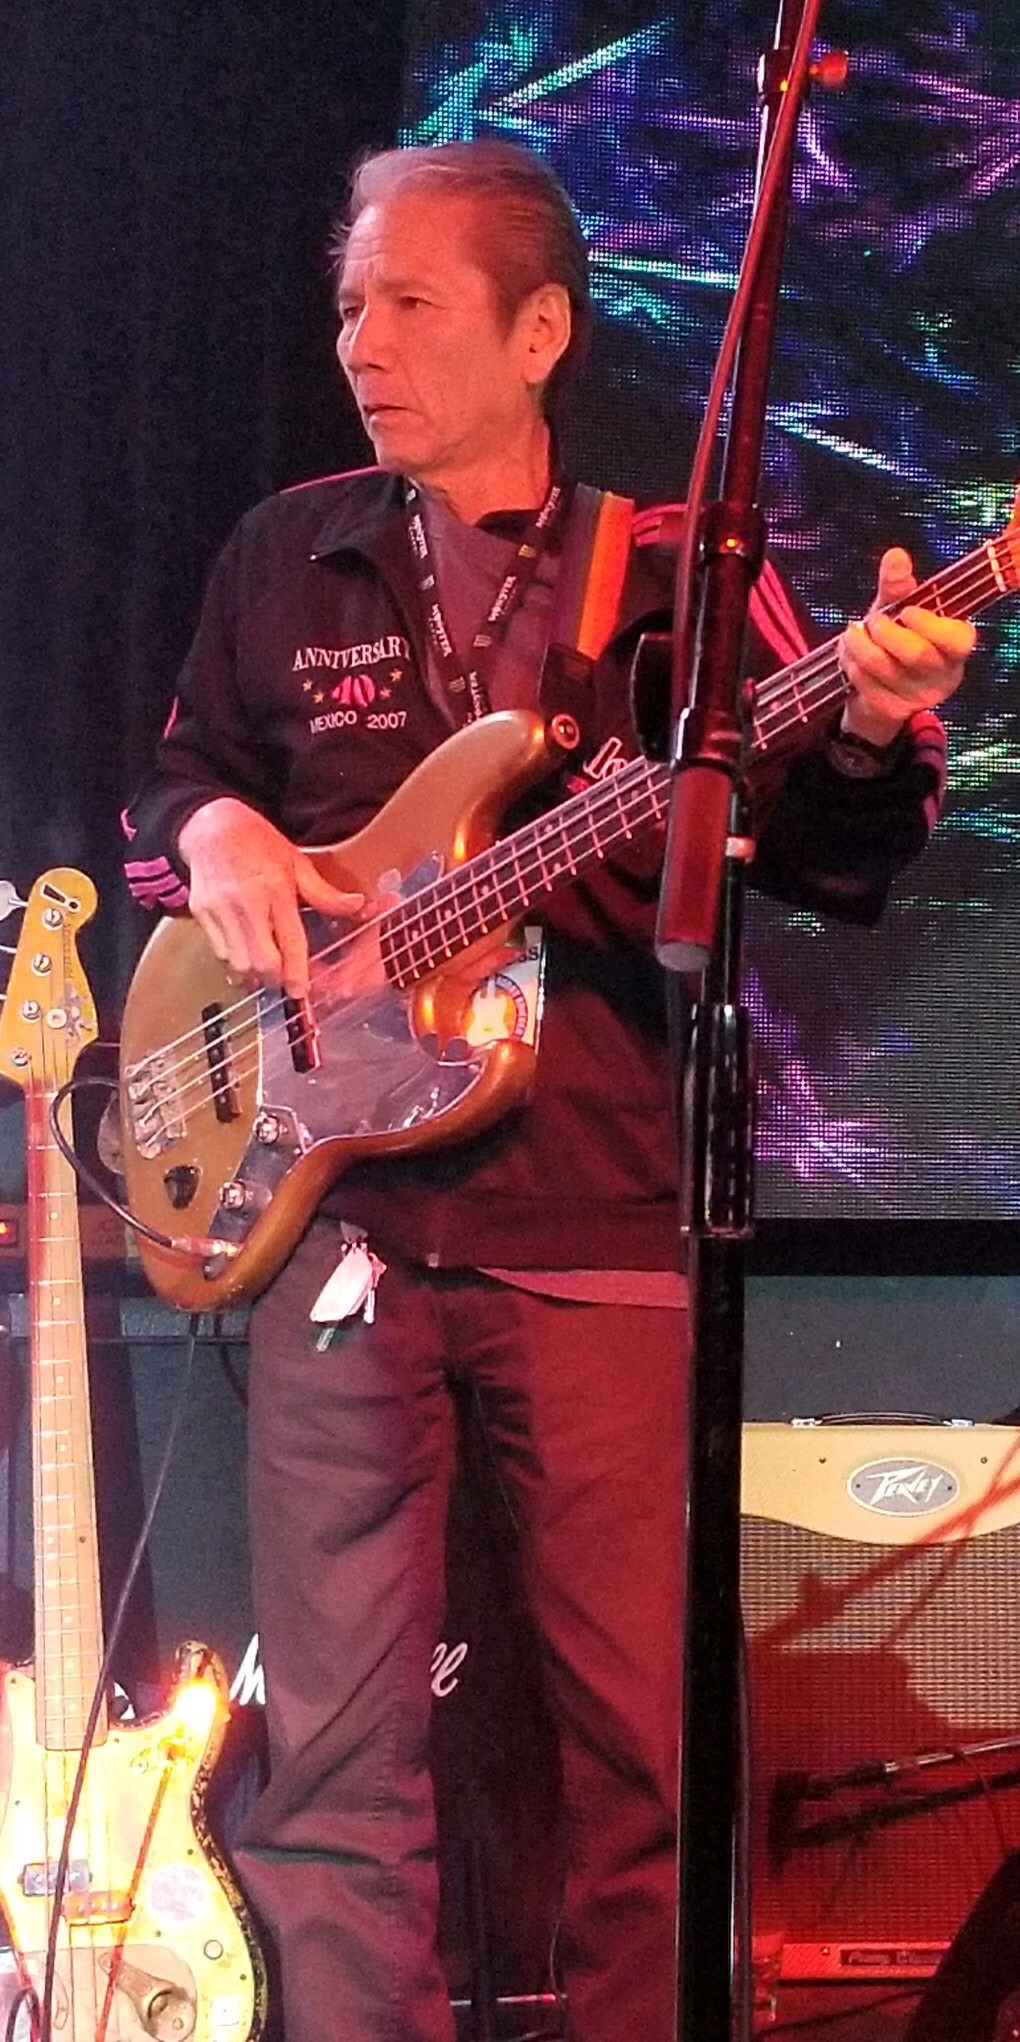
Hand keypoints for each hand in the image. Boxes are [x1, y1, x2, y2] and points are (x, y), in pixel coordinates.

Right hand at [178, 798, 362, 997]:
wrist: (210, 825)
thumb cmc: (258, 843)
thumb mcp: (297, 862)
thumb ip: (324, 893)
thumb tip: (357, 905)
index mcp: (275, 888)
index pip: (289, 940)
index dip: (296, 972)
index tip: (301, 992)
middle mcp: (245, 902)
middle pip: (259, 961)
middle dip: (274, 979)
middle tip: (284, 980)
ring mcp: (219, 909)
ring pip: (236, 962)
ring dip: (252, 974)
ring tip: (264, 970)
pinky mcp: (201, 914)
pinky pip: (218, 952)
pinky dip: (234, 961)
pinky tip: (245, 954)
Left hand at [838, 547, 975, 746]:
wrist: (877, 685)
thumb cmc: (896, 638)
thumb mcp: (897, 609)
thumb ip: (898, 584)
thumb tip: (896, 555)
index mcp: (956, 645)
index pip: (957, 639)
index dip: (929, 624)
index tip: (906, 611)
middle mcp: (944, 674)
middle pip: (916, 653)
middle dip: (885, 632)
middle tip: (871, 621)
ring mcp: (919, 697)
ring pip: (885, 668)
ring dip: (859, 645)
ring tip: (851, 633)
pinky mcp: (893, 711)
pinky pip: (866, 684)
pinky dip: (850, 664)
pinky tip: (849, 655)